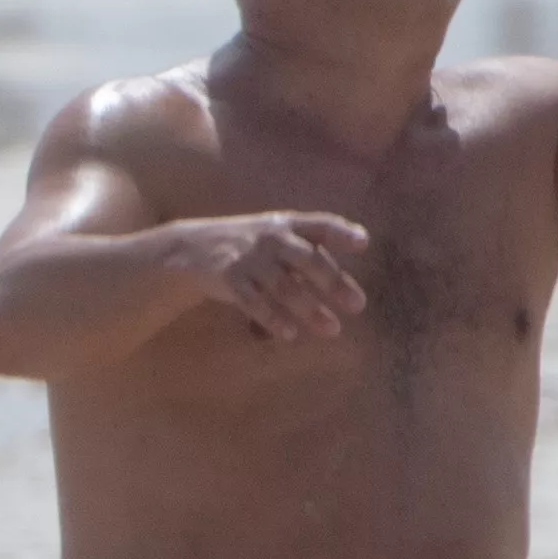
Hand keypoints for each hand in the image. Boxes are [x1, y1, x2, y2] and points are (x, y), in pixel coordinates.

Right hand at [157, 208, 371, 342]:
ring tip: (332, 329)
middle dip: (333, 281)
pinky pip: (254, 301)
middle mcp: (270, 238)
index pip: (320, 225)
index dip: (341, 232)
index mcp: (287, 225)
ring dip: (310, 309)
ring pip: (284, 286)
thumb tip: (346, 289)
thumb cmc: (249, 247)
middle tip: (358, 304)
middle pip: (306, 259)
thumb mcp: (276, 239)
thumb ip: (308, 257)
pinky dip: (272, 318)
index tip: (364, 243)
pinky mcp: (229, 278)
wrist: (193, 248)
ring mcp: (248, 257)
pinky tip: (290, 334)